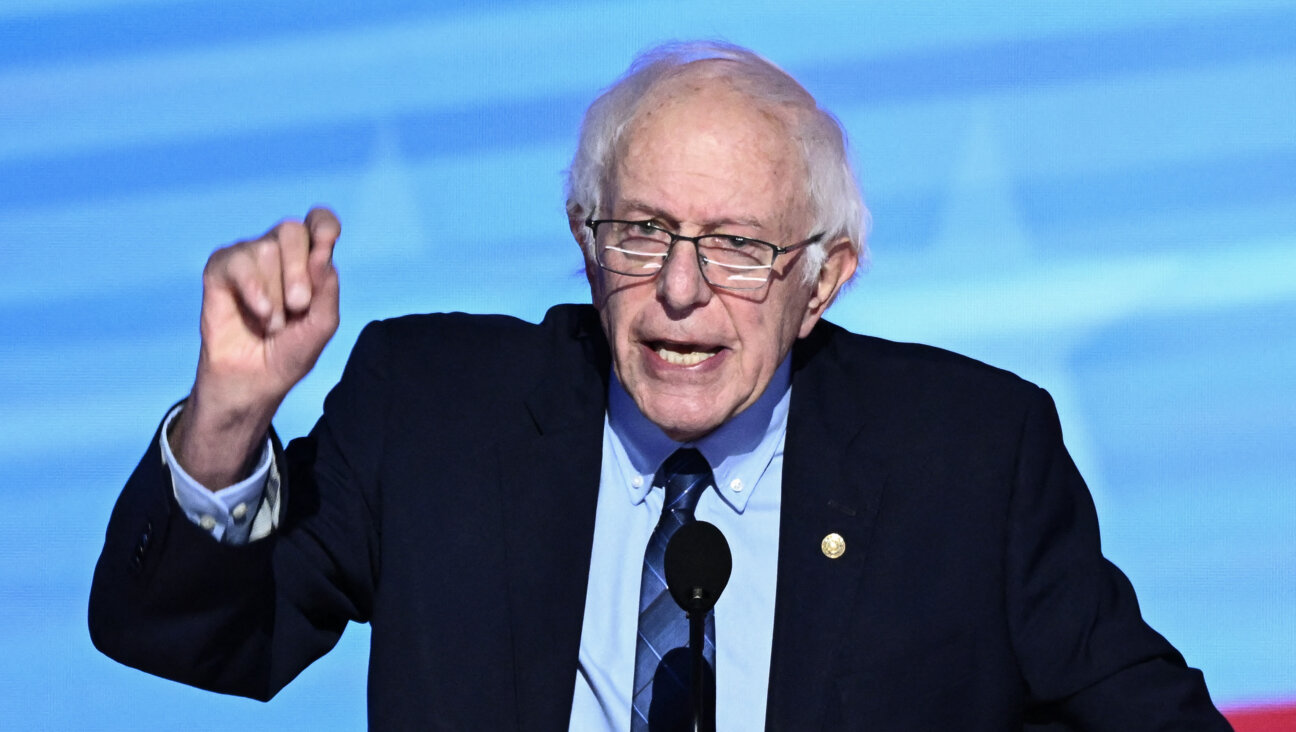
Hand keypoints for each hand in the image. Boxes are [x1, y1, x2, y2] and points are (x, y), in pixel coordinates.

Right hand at [171, 208, 340, 487]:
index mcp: (309, 260)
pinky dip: (252, 288)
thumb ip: (327, 290)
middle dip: (299, 270)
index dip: (324, 223)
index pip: (319, 222)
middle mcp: (279, 253)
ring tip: (272, 322)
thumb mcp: (321, 325)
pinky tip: (259, 312)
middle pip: (292, 231)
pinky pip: (236, 261)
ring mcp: (248, 258)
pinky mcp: (220, 270)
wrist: (253, 381)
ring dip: (275, 294)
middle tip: (299, 306)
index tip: (328, 240)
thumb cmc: (290, 352)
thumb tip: (323, 254)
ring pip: (265, 248)